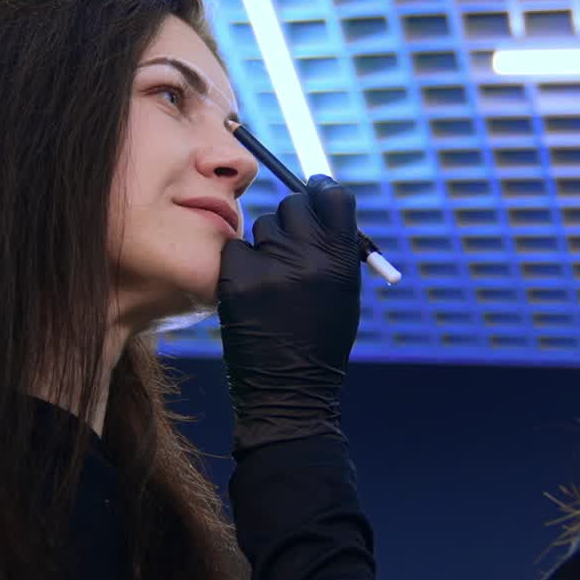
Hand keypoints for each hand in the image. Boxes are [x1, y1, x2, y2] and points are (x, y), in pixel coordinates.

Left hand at [218, 176, 361, 454]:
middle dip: (293, 218)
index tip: (315, 191)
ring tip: (274, 280)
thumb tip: (318, 200)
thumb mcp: (343, 291)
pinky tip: (251, 289)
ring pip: (263, 225)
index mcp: (341, 260)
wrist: (289, 390)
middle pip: (294, 204)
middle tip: (291, 240)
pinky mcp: (237, 278)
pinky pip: (236, 247)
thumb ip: (335, 246)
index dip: (322, 190)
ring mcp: (270, 267)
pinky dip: (242, 262)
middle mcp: (308, 258)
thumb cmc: (320, 340)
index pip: (334, 197)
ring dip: (267, 243)